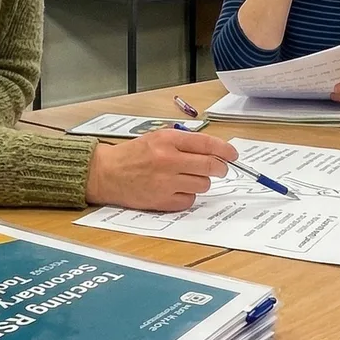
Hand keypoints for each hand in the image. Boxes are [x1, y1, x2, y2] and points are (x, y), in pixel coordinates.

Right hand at [85, 128, 238, 211]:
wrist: (106, 173)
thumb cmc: (133, 155)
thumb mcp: (157, 138)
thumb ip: (184, 143)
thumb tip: (214, 151)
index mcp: (167, 140)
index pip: (206, 144)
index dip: (225, 150)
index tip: (233, 155)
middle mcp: (168, 160)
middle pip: (210, 166)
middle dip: (220, 168)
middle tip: (220, 169)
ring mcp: (166, 182)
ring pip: (203, 184)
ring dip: (201, 182)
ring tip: (188, 178)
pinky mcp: (162, 200)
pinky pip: (189, 201)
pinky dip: (188, 196)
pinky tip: (177, 190)